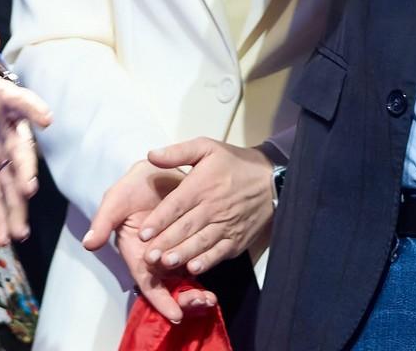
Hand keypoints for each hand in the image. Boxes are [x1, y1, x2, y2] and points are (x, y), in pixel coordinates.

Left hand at [0, 31, 52, 244]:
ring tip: (19, 233)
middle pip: (22, 152)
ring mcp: (5, 151)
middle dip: (25, 170)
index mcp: (7, 100)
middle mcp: (12, 129)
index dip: (33, 109)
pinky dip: (2, 216)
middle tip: (28, 188)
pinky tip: (5, 239)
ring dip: (16, 207)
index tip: (46, 119)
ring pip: (13, 182)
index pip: (23, 103)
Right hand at [83, 159, 217, 322]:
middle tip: (201, 302)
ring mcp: (173, 251)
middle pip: (168, 287)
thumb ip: (103, 221)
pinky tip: (216, 279)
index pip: (147, 282)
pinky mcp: (190, 242)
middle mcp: (154, 257)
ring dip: (196, 293)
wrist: (157, 167)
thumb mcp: (116, 199)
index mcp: (135, 252)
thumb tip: (88, 244)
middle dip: (184, 299)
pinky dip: (205, 271)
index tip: (176, 315)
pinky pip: (198, 262)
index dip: (160, 300)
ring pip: (184, 279)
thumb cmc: (133, 186)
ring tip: (209, 299)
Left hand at [136, 138, 275, 276]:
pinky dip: (207, 261)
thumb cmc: (234, 163)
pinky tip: (194, 269)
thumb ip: (178, 152)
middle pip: (186, 228)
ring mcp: (227, 226)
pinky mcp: (238, 240)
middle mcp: (213, 208)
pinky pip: (220, 252)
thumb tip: (151, 155)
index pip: (176, 205)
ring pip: (201, 242)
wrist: (273, 180)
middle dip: (166, 243)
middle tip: (148, 256)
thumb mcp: (206, 147)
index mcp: (202, 186)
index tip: (143, 232)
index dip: (159, 220)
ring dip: (183, 254)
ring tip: (166, 263)